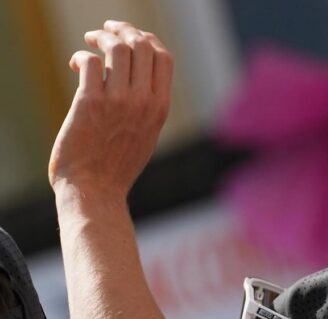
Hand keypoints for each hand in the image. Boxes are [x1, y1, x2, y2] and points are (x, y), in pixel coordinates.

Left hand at [49, 21, 172, 196]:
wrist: (96, 192)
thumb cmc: (116, 169)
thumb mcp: (145, 138)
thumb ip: (146, 108)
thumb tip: (137, 78)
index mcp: (159, 110)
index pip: (163, 58)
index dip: (147, 39)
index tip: (131, 36)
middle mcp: (142, 103)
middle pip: (141, 45)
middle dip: (123, 29)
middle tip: (107, 31)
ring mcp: (118, 103)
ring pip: (117, 47)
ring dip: (101, 37)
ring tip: (91, 41)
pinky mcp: (90, 103)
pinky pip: (90, 62)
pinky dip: (82, 56)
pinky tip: (76, 66)